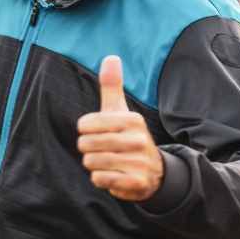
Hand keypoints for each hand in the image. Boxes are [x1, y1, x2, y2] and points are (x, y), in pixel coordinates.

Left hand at [77, 55, 163, 201]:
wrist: (154, 172)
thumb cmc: (129, 136)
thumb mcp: (121, 111)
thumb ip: (112, 86)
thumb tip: (111, 57)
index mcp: (132, 119)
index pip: (86, 124)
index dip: (85, 130)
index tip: (96, 132)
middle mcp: (138, 139)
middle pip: (87, 144)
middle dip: (88, 149)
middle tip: (101, 150)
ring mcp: (139, 161)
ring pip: (92, 163)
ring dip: (93, 165)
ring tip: (107, 162)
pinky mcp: (136, 182)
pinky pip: (101, 179)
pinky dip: (100, 179)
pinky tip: (112, 175)